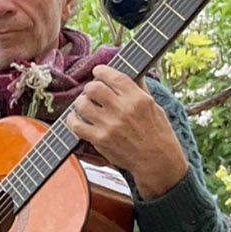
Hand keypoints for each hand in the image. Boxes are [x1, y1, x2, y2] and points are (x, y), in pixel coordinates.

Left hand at [67, 65, 187, 198]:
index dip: (101, 71)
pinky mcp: (99, 139)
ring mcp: (109, 125)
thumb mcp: (154, 107)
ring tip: (84, 105)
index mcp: (138, 98)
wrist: (157, 160)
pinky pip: (75, 125)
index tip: (97, 71)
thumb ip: (139, 89)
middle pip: (93, 88)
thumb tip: (133, 72)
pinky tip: (76, 119)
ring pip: (82, 104)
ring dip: (80, 103)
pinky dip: (72, 120)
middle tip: (91, 92)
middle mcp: (123, 109)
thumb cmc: (158, 133)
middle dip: (90, 87)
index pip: (114, 76)